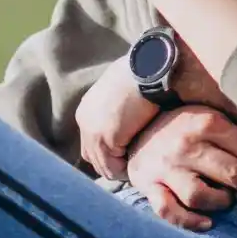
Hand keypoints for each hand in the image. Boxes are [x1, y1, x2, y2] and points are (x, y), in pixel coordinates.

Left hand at [76, 56, 159, 179]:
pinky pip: (114, 168)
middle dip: (114, 166)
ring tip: (142, 167)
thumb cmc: (146, 74)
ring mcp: (92, 131)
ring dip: (123, 170)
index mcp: (88, 109)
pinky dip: (128, 171)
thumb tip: (133, 126)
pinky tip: (143, 164)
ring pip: (103, 167)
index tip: (130, 157)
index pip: (91, 145)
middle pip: (93, 158)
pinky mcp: (104, 139)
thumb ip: (122, 111)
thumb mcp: (127, 92)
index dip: (110, 155)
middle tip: (136, 168)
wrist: (151, 66)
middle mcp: (85, 120)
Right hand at [125, 106, 236, 230]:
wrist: (133, 131)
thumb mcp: (209, 115)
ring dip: (221, 203)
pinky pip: (169, 211)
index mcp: (207, 124)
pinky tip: (206, 223)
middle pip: (234, 175)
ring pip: (201, 196)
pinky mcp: (149, 186)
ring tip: (227, 201)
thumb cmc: (182, 126)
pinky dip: (189, 221)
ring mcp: (167, 168)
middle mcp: (187, 145)